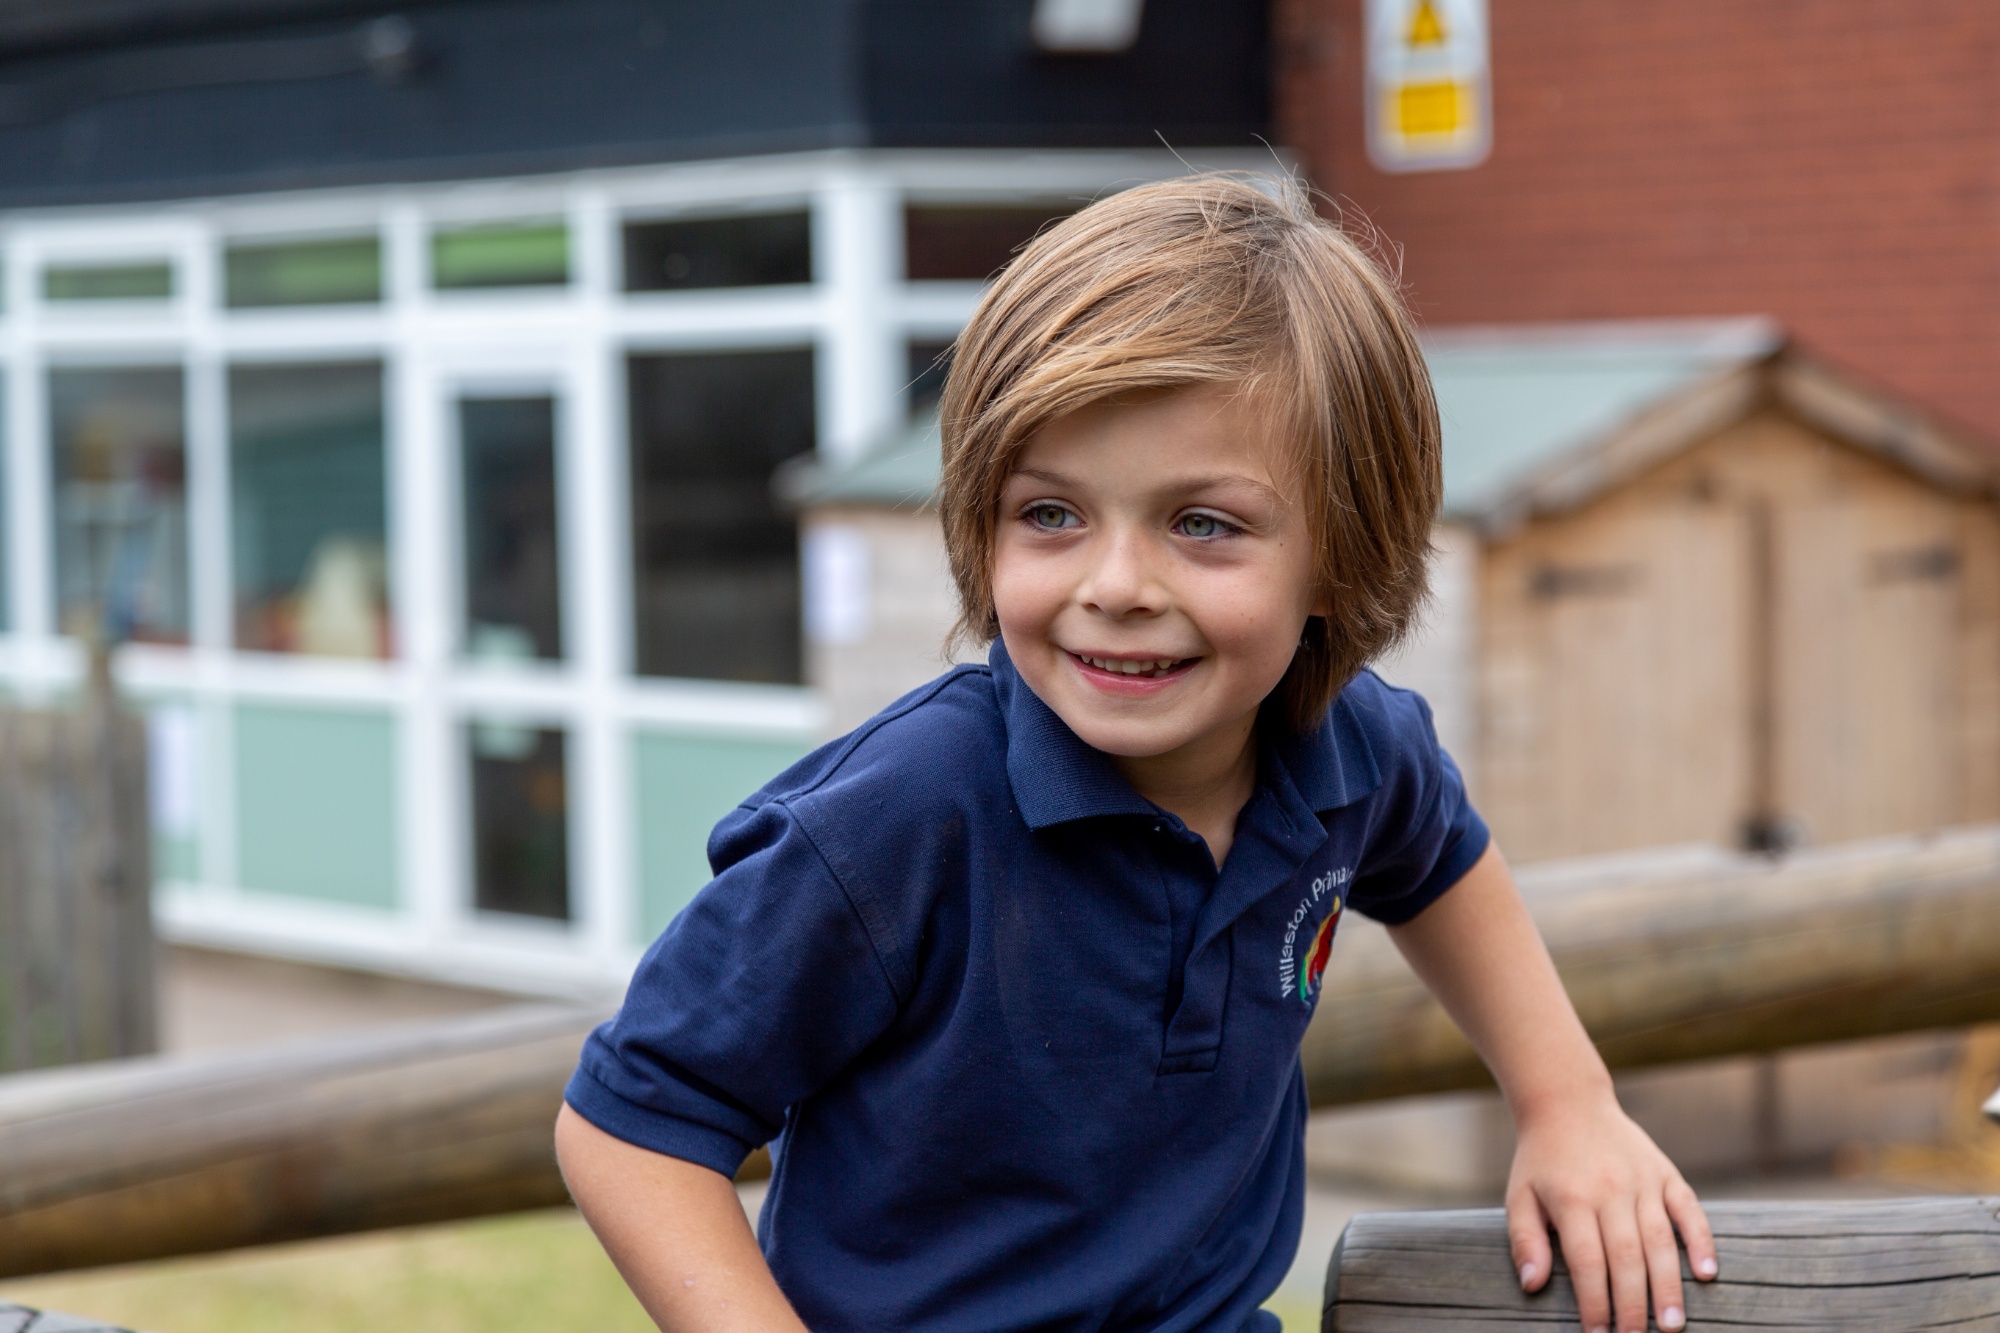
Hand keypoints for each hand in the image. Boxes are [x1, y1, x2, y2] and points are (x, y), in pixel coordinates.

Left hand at [1506, 1089, 1715, 1332]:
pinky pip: (1688, 1209)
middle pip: (1627, 1258)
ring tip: (1673, 1325)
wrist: (1568, 1102)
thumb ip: (1525, 1241)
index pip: (1587, 1262)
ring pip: (1660, 1241)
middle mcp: (1611, 1190)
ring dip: (1669, 1286)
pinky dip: (1701, 1240)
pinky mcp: (1665, 1173)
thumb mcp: (1519, 1196)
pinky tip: (1709, 1273)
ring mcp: (1642, 1181)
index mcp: (1572, 1199)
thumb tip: (1533, 1286)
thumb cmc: (1541, 1159)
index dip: (1594, 1303)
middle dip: (1634, 1306)